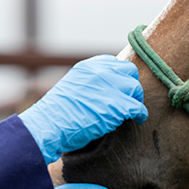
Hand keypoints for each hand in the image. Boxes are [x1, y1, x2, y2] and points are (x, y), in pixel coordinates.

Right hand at [18, 55, 146, 162]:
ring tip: (132, 111)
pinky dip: (140, 114)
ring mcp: (110, 87)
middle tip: (129, 99)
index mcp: (88, 66)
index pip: (114, 63)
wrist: (48, 125)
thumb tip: (103, 91)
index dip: (120, 76)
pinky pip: (137, 107)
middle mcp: (100, 72)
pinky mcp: (117, 105)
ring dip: (135, 100)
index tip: (121, 88)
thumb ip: (89, 83)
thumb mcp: (71, 87)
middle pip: (129, 72)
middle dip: (131, 85)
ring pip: (135, 88)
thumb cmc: (55, 113)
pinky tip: (138, 120)